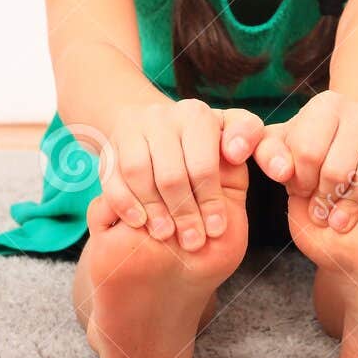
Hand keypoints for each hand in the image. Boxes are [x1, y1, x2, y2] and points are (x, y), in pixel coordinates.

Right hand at [90, 98, 264, 251]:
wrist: (157, 133)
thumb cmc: (204, 144)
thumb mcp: (231, 137)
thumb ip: (248, 138)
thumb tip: (237, 152)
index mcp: (197, 115)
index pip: (204, 164)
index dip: (211, 201)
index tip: (217, 229)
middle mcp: (162, 117)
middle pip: (171, 174)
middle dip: (184, 213)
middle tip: (193, 242)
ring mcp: (132, 130)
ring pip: (139, 174)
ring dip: (155, 210)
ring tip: (167, 235)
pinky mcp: (110, 147)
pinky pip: (111, 177)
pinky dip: (125, 203)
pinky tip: (140, 222)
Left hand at [252, 90, 357, 231]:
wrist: (354, 139)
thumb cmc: (312, 146)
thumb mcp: (283, 145)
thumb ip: (268, 154)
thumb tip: (281, 171)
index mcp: (326, 105)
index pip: (308, 151)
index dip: (299, 181)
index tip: (298, 191)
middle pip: (338, 168)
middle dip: (324, 198)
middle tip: (318, 214)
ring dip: (352, 206)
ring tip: (338, 221)